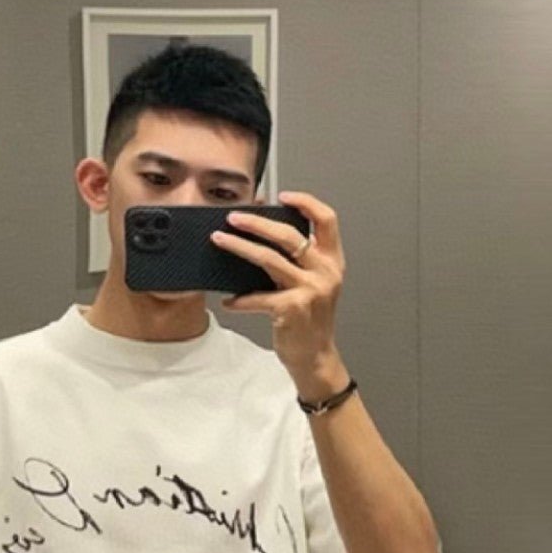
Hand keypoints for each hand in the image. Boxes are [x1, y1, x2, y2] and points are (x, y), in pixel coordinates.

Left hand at [210, 190, 348, 398]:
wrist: (315, 356)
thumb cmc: (310, 319)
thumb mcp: (313, 283)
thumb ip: (297, 259)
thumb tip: (261, 230)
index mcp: (332, 261)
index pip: (327, 219)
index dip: (306, 202)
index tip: (282, 195)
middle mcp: (325, 272)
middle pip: (288, 235)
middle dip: (256, 222)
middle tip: (233, 217)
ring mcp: (310, 290)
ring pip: (268, 259)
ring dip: (239, 247)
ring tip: (219, 240)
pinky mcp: (292, 308)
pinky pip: (257, 296)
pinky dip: (240, 299)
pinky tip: (228, 301)